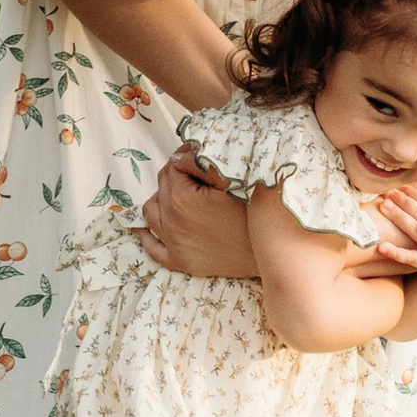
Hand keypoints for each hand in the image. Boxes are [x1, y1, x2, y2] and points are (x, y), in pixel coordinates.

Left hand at [140, 151, 256, 281]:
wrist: (267, 251)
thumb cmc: (253, 214)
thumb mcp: (231, 181)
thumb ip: (200, 163)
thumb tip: (180, 154)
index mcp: (182, 199)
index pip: (172, 167)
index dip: (184, 157)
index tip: (196, 156)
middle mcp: (171, 222)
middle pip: (161, 186)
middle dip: (174, 176)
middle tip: (193, 173)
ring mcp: (173, 244)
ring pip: (151, 212)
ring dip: (161, 199)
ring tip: (178, 194)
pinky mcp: (179, 261)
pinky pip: (152, 248)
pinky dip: (148, 234)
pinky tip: (151, 226)